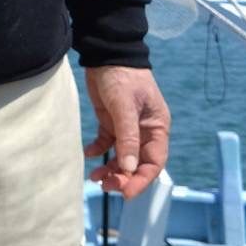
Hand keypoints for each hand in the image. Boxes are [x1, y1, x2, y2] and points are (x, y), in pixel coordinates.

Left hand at [83, 66, 169, 200]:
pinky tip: (88, 154)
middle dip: (124, 177)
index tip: (126, 193)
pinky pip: (107, 144)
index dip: (142, 180)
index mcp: (156, 127)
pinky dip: (98, 152)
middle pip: (137, 163)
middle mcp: (144, 130)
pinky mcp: (111, 122)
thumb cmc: (122, 76)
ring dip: (111, 169)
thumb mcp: (124, 106)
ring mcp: (127, 127)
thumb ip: (128, 136)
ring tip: (96, 178)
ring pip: (122, 157)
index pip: (154, 162)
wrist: (106, 53)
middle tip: (106, 185)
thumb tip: (129, 168)